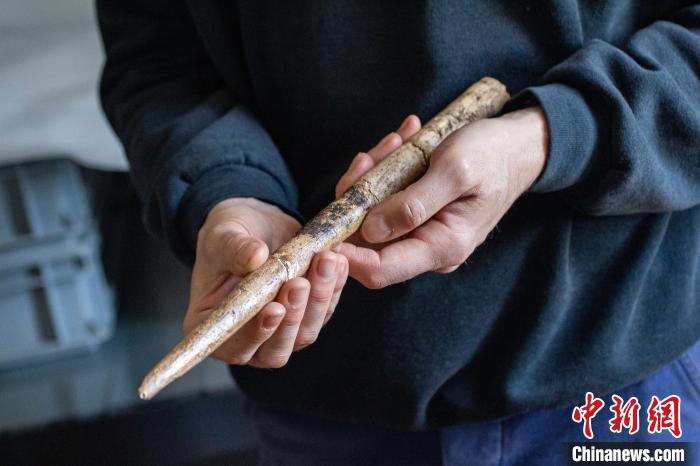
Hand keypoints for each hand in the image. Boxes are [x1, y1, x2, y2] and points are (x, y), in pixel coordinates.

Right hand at [184, 197, 347, 367]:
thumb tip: (255, 256)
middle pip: (276, 350)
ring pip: (305, 333)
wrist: (255, 224)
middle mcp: (246, 339)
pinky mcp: (306, 316)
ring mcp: (279, 332)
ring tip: (325, 262)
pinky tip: (337, 262)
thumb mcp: (223, 235)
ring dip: (318, 299)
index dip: (256, 334)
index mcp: (214, 326)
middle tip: (301, 282)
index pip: (234, 347)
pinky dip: (333, 288)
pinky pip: (324, 311)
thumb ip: (235, 249)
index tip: (274, 308)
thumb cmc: (228, 234)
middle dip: (293, 316)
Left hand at [335, 107, 548, 287]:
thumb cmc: (492, 154)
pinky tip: (402, 143)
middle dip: (359, 197)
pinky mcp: (418, 216)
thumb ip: (413, 205)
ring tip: (397, 140)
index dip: (345, 257)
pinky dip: (386, 171)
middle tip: (370, 156)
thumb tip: (370, 231)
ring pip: (374, 215)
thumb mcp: (455, 170)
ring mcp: (422, 232)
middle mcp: (429, 248)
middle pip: (369, 240)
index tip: (323, 230)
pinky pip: (386, 200)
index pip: (380, 270)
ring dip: (374, 176)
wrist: (518, 146)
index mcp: (442, 246)